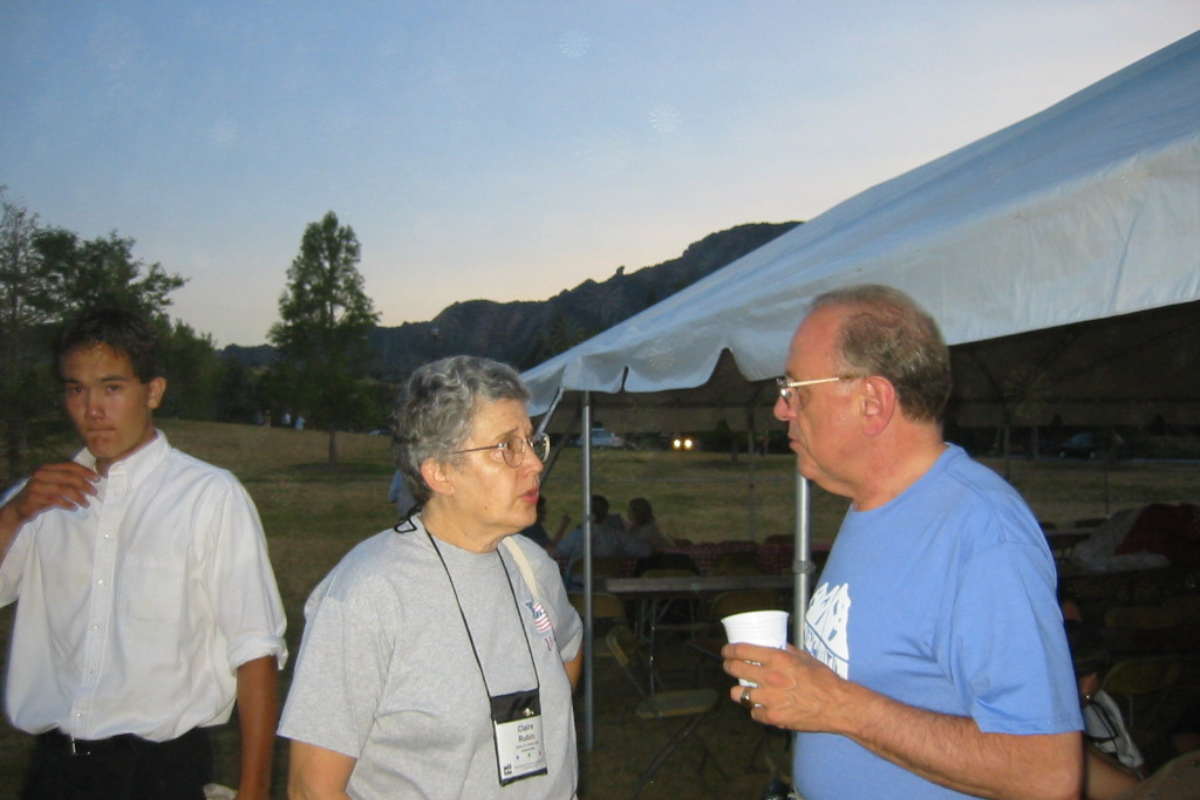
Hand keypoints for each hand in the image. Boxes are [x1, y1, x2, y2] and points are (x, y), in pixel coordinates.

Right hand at [4, 461, 98, 524]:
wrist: (19, 508)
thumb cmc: (42, 495)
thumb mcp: (54, 485)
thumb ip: (68, 480)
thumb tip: (91, 480)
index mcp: (47, 468)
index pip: (69, 466)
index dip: (85, 471)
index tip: (97, 478)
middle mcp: (41, 474)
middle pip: (68, 477)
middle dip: (84, 484)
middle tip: (95, 492)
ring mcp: (36, 485)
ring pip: (63, 489)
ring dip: (78, 497)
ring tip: (86, 504)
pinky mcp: (33, 498)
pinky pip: (55, 500)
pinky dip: (67, 504)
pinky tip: (74, 507)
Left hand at [722, 642, 853, 734]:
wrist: (837, 705)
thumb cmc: (824, 680)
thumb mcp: (805, 657)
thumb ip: (786, 650)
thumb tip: (774, 644)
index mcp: (777, 659)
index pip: (742, 650)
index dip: (729, 650)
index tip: (726, 652)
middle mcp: (770, 677)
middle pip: (735, 669)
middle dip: (729, 666)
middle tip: (730, 667)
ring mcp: (770, 699)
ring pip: (738, 694)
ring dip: (740, 691)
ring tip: (744, 690)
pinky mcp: (773, 717)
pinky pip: (753, 713)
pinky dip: (756, 710)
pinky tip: (762, 706)